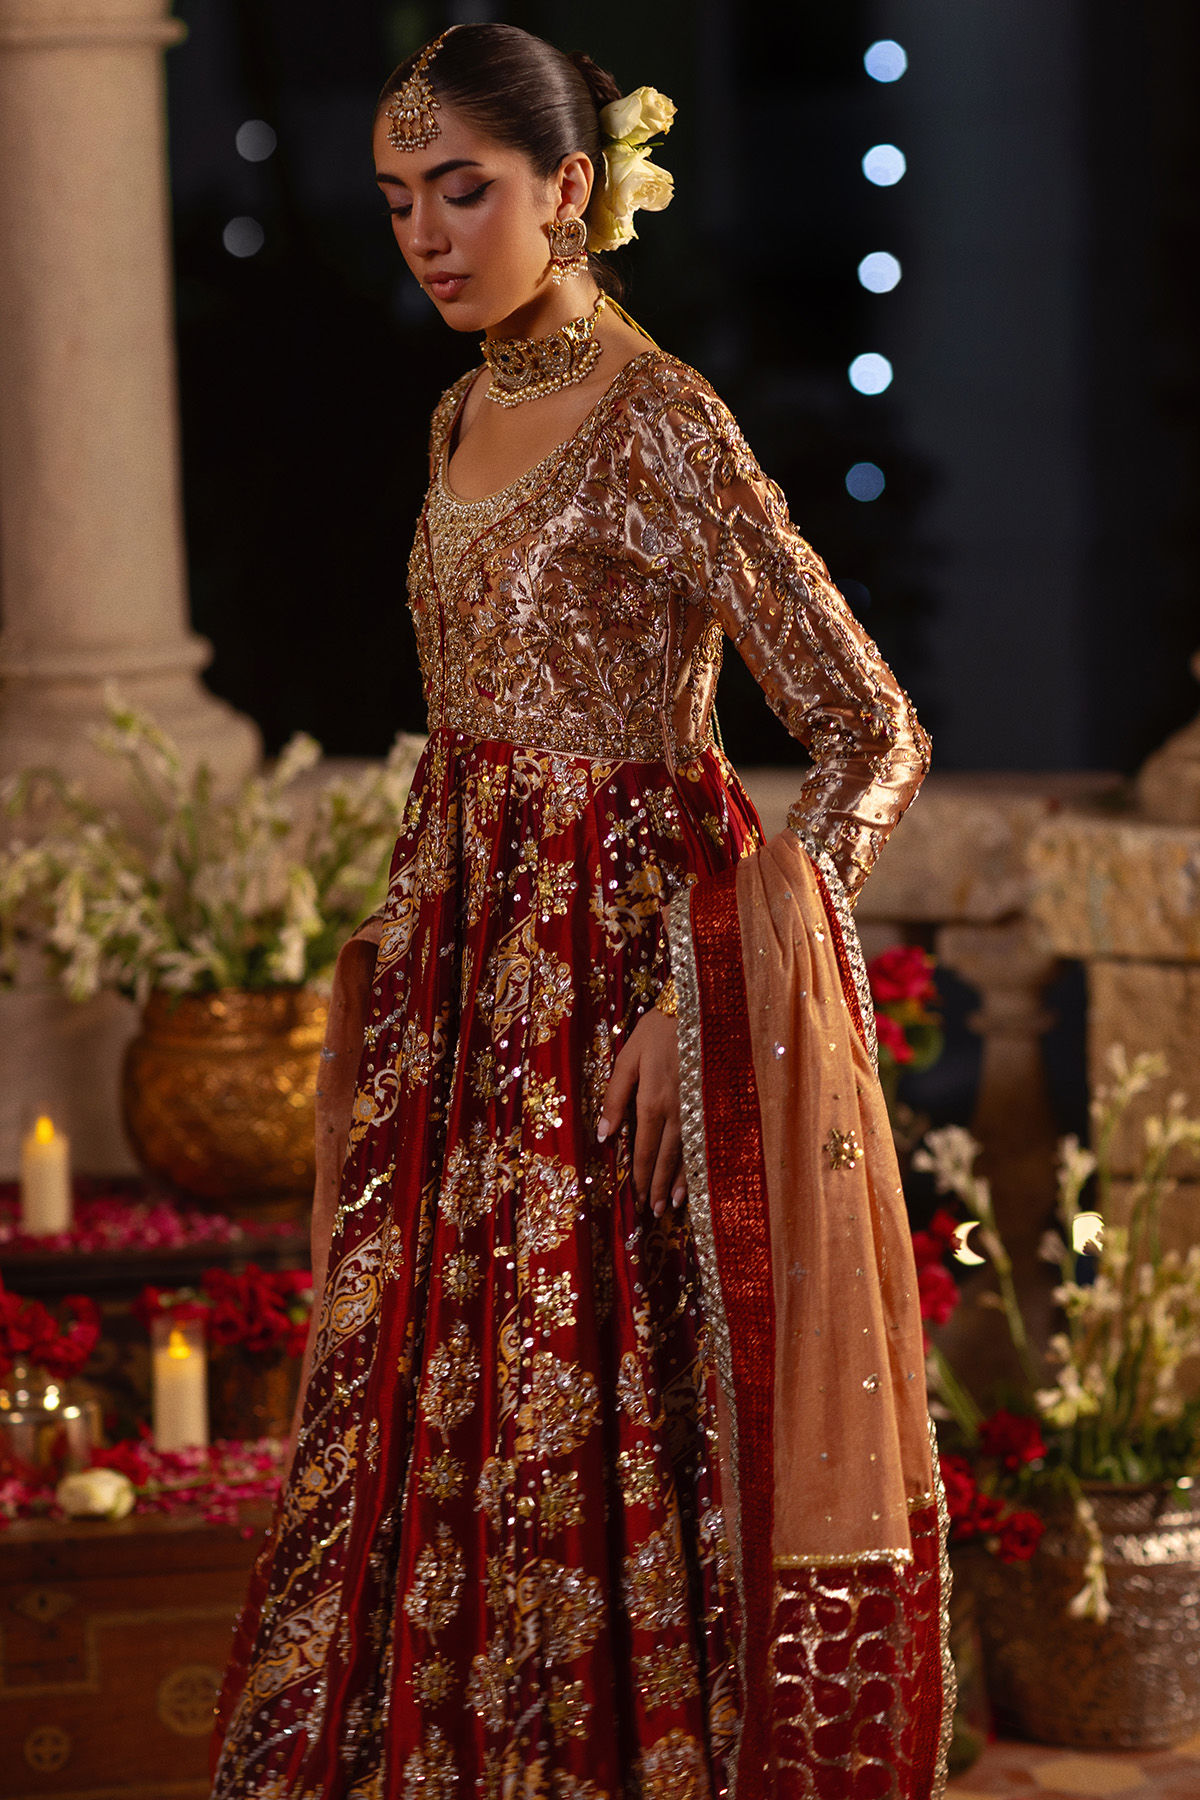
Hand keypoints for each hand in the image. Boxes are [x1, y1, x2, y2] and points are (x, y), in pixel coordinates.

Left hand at [597, 1007, 686, 1216]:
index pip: (645, 1148)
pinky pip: (706, 1140)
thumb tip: (604, 1133)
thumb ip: (615, 1095)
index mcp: (652, 1101)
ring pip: (688, 1154)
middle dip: (659, 1186)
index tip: (638, 1197)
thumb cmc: (660, 1029)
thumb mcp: (629, 1056)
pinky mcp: (715, 1104)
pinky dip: (701, 1164)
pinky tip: (701, 1180)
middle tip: (654, 1211)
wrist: (703, 1008)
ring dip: (680, 1182)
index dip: (642, 1175)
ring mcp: (699, 1109)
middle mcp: (677, 1111)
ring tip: (672, 1205)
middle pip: (666, 1158)